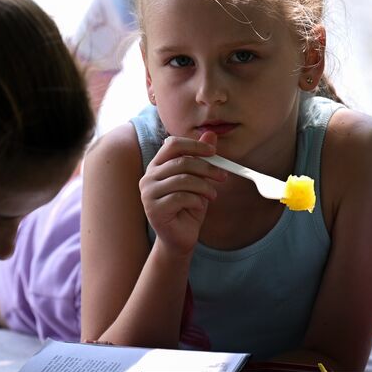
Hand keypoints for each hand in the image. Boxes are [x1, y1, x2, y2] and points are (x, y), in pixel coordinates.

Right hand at [138, 131, 227, 253]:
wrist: (180, 238)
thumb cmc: (188, 207)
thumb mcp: (199, 180)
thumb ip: (202, 158)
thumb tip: (211, 134)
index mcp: (157, 165)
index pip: (173, 144)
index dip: (194, 145)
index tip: (214, 152)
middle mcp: (149, 177)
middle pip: (181, 162)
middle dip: (207, 168)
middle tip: (223, 176)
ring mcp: (148, 193)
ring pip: (183, 179)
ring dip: (204, 187)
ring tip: (213, 195)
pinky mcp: (154, 209)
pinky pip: (181, 197)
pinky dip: (197, 200)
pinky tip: (200, 207)